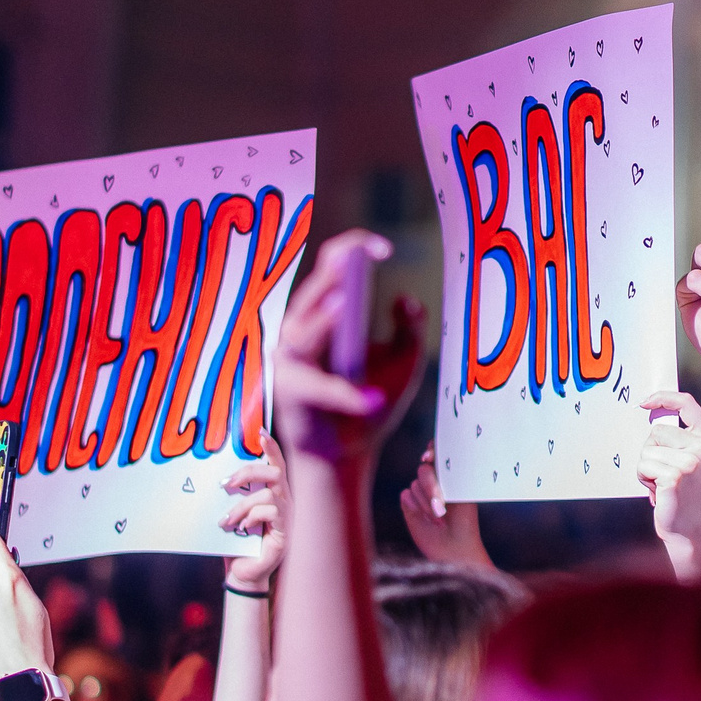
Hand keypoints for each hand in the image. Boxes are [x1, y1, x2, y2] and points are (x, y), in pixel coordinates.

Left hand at [223, 449, 288, 592]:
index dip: (270, 447)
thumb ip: (235, 496)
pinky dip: (252, 517)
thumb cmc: (238, 543)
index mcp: (274, 494)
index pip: (276, 464)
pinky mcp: (286, 530)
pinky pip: (271, 511)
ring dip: (242, 504)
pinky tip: (243, 528)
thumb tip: (218, 477)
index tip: (259, 432)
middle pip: (275, 472)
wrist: (243, 573)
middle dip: (249, 472)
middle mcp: (286, 501)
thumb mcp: (234, 513)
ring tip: (227, 520)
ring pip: (269, 493)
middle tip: (226, 484)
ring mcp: (289, 516)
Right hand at [273, 231, 423, 469]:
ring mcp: (291, 362)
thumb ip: (409, 330)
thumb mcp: (403, 362)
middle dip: (331, 276)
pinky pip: (317, 390)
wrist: (347, 452)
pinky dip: (343, 395)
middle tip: (352, 258)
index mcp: (326, 314)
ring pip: (302, 335)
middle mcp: (301, 331)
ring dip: (322, 321)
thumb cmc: (370, 400)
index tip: (384, 248)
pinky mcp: (291, 395)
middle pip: (311, 295)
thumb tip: (406, 299)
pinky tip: (372, 399)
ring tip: (345, 305)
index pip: (331, 271)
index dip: (353, 251)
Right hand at [400, 443, 492, 567]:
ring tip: (439, 517)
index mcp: (450, 476)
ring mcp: (420, 494)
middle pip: (424, 469)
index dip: (432, 451)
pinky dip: (415, 507)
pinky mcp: (409, 505)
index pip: (438, 454)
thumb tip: (434, 460)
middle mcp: (434, 482)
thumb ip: (450, 475)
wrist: (455, 549)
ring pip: (415, 484)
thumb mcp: (463, 495)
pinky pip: (406, 496)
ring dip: (426, 501)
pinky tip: (426, 520)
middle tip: (441, 506)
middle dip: (432, 487)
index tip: (428, 457)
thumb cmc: (465, 523)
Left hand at [637, 392, 700, 584]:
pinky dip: (644, 479)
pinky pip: (643, 466)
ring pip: (646, 450)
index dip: (664, 397)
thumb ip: (677, 436)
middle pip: (656, 431)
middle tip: (664, 472)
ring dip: (646, 468)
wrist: (687, 525)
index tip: (647, 401)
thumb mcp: (688, 458)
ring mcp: (690, 462)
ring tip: (662, 482)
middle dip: (651, 451)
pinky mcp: (675, 475)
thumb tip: (651, 411)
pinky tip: (659, 490)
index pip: (686, 404)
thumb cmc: (684, 492)